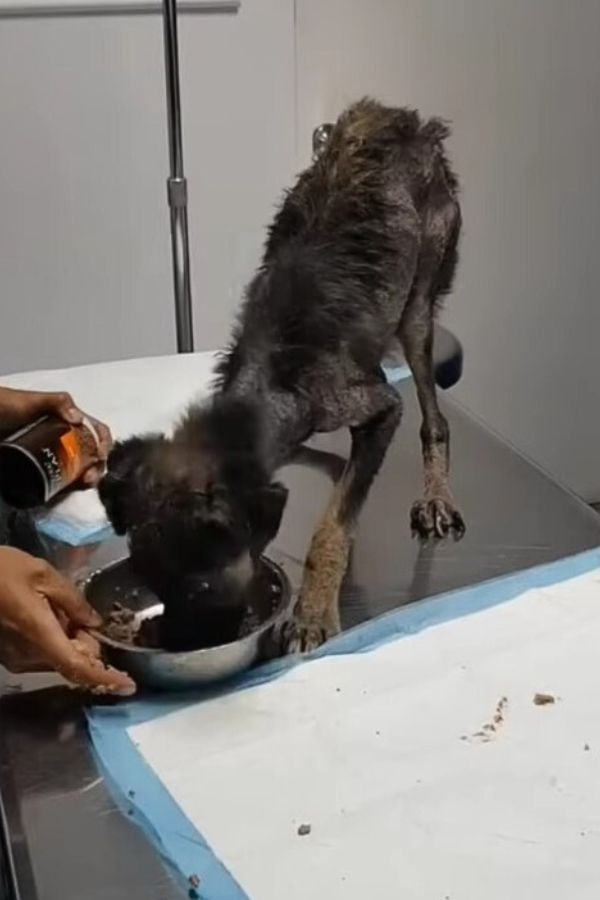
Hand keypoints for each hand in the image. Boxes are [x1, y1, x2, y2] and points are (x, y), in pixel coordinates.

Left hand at [0, 387, 111, 486]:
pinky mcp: (42, 467)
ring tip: (83, 483)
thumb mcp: (34, 401)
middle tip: (89, 477)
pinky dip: (70, 485)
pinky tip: (70, 488)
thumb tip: (79, 419)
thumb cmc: (7, 406)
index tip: (100, 456)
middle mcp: (66, 437)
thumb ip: (57, 402)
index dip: (104, 443)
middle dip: (97, 467)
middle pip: (92, 454)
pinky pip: (62, 478)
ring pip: (80, 468)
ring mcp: (54, 453)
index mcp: (69, 419)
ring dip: (88, 478)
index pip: (97, 431)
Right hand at [0, 547, 134, 695]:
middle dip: (88, 646)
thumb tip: (94, 624)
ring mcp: (16, 659)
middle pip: (72, 662)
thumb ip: (73, 601)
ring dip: (72, 643)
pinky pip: (44, 655)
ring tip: (61, 609)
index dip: (105, 679)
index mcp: (39, 634)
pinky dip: (57, 642)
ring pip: (59, 659)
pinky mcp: (9, 656)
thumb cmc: (0, 571)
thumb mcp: (43, 574)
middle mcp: (28, 655)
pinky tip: (51, 616)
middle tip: (82, 615)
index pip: (78, 667)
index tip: (128, 685)